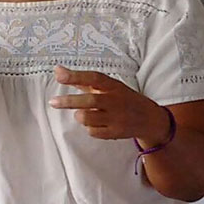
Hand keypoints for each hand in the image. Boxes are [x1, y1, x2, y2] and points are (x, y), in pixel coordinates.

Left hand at [48, 66, 170, 145]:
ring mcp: (116, 117)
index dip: (75, 76)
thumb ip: (83, 81)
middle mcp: (115, 100)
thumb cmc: (124, 99)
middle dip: (68, 101)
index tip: (59, 74)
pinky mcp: (116, 132)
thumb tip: (58, 71)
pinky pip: (92, 132)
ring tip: (83, 114)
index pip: (93, 78)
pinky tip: (96, 124)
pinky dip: (89, 128)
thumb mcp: (109, 87)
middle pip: (89, 100)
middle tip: (53, 103)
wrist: (150, 118)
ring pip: (87, 118)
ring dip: (80, 116)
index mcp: (113, 86)